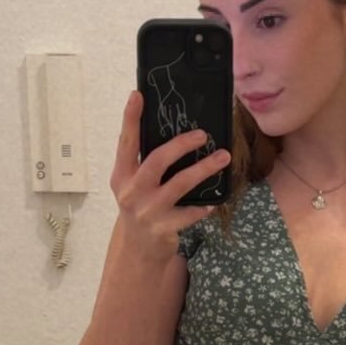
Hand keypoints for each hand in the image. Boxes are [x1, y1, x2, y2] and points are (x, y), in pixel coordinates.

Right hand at [108, 91, 230, 261]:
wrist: (139, 249)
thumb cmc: (141, 207)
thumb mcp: (135, 185)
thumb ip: (145, 163)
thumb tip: (175, 133)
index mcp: (122, 175)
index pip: (126, 142)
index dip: (131, 119)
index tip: (138, 95)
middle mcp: (131, 191)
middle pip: (157, 160)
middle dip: (181, 145)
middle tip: (203, 134)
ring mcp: (147, 211)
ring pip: (180, 184)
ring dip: (204, 169)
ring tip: (224, 157)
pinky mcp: (163, 228)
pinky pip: (189, 213)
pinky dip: (202, 207)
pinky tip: (211, 202)